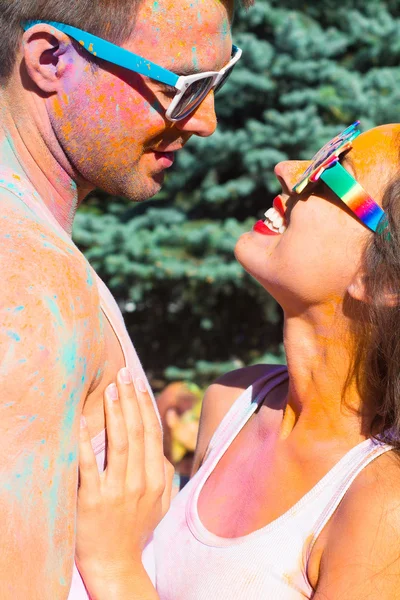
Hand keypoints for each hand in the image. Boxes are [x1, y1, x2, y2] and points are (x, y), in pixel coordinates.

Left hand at [75, 369, 173, 592]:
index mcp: (156, 478)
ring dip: (115, 413)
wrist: (116, 564)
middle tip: (122, 373)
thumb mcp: (161, 504)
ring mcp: (117, 491)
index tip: (138, 383)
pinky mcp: (93, 501)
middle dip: (130, 399)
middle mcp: (139, 482)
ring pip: (120, 443)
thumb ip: (166, 475)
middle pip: (137, 431)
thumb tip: (163, 450)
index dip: (145, 405)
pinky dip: (85, 441)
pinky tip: (81, 420)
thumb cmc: (136, 529)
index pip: (152, 433)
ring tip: (110, 389)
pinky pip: (90, 465)